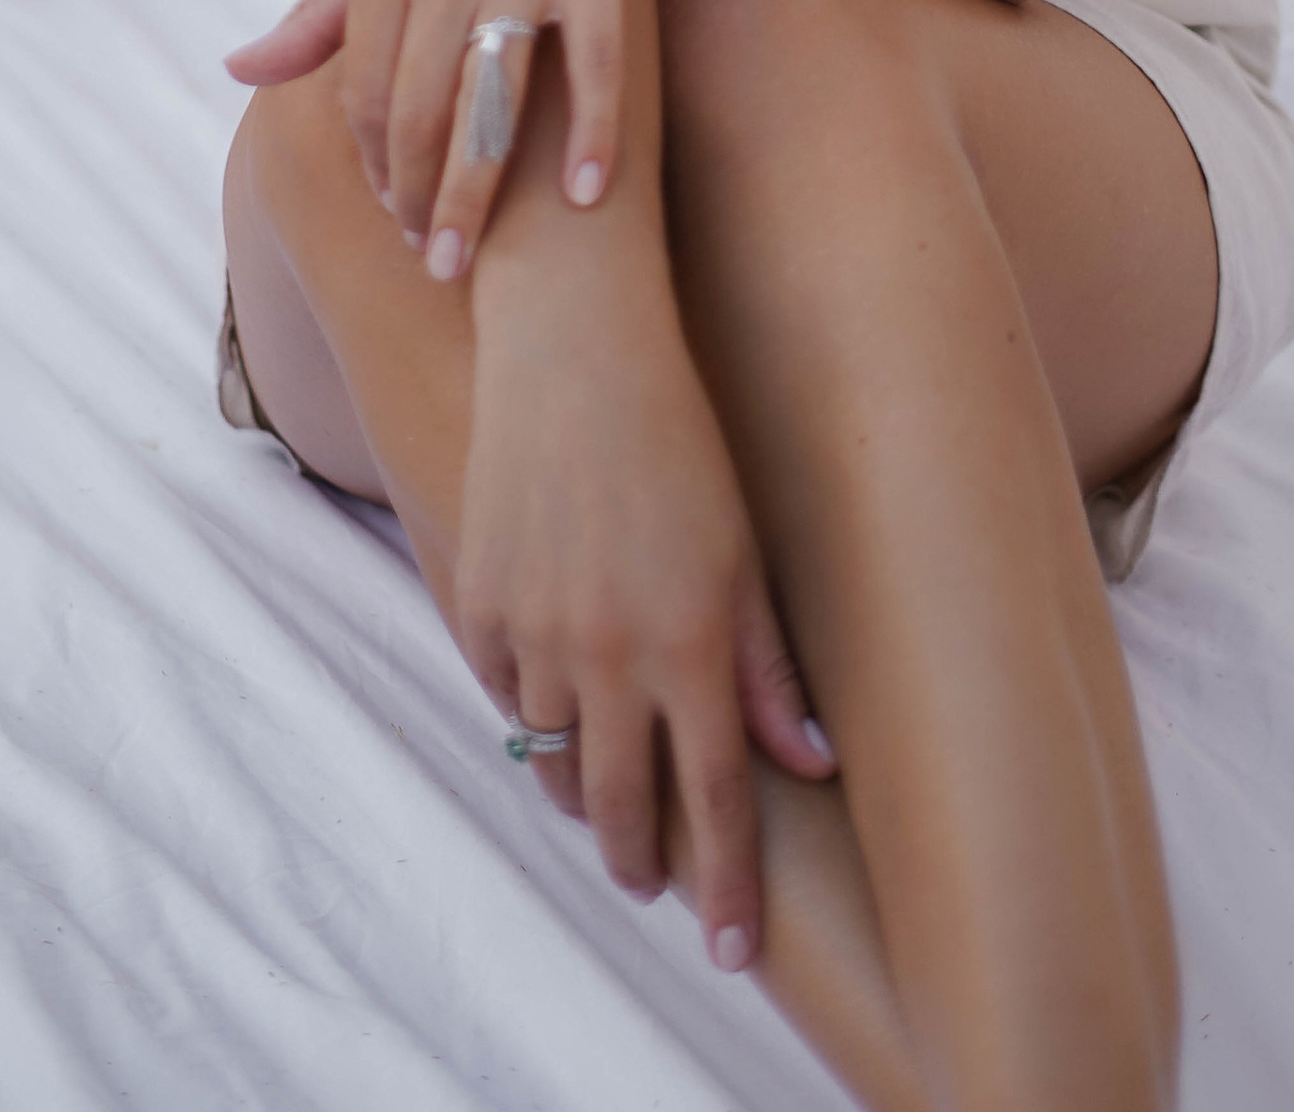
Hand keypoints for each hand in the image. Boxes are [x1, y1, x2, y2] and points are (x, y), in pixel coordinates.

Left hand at [226, 0, 664, 269]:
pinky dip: (590, 132)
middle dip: (414, 197)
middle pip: (415, 109)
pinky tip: (585, 195)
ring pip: (487, 99)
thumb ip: (317, 10)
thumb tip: (236, 71)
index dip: (372, 165)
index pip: (361, 89)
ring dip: (474, 189)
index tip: (391, 222)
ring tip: (470, 262)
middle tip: (430, 267)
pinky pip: (591, 62)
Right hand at [460, 267, 834, 971]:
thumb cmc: (678, 437)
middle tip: (656, 886)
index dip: (726, 886)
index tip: (732, 949)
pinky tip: (555, 706)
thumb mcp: (742, 549)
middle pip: (627, 806)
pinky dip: (534, 712)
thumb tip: (810, 762)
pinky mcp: (482, 596)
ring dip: (586, 791)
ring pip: (558, 758)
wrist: (572, 345)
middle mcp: (611, 650)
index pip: (717, 802)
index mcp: (691, 643)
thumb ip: (769, 665)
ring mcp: (538, 626)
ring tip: (606, 803)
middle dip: (644, 864)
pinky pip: (507, 691)